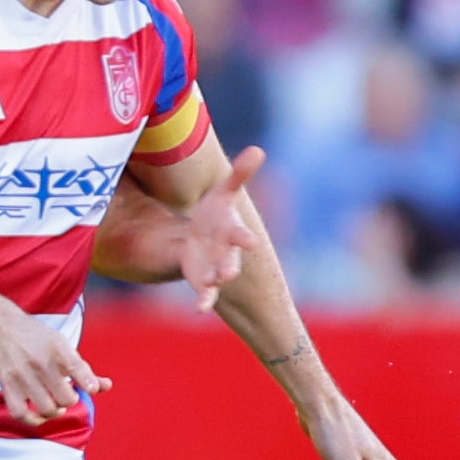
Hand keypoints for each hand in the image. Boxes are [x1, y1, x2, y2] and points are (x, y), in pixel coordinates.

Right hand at [0, 310, 109, 426]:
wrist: (2, 328)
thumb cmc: (38, 340)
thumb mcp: (63, 347)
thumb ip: (85, 370)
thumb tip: (107, 386)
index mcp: (58, 349)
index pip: (78, 369)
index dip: (89, 384)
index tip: (90, 389)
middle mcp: (41, 362)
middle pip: (66, 398)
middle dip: (71, 400)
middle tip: (67, 394)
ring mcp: (23, 376)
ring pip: (47, 409)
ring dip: (56, 411)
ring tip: (56, 404)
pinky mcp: (8, 386)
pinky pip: (21, 414)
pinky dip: (33, 419)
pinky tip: (39, 414)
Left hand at [178, 145, 264, 311]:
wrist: (201, 238)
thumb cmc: (215, 215)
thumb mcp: (223, 193)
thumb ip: (240, 175)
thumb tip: (258, 149)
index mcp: (231, 232)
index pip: (239, 235)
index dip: (244, 238)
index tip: (250, 242)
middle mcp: (226, 253)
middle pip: (231, 261)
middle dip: (230, 267)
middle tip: (229, 273)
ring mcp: (215, 269)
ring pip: (218, 278)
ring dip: (215, 282)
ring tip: (212, 284)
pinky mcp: (202, 281)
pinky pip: (206, 294)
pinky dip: (205, 301)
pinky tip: (200, 310)